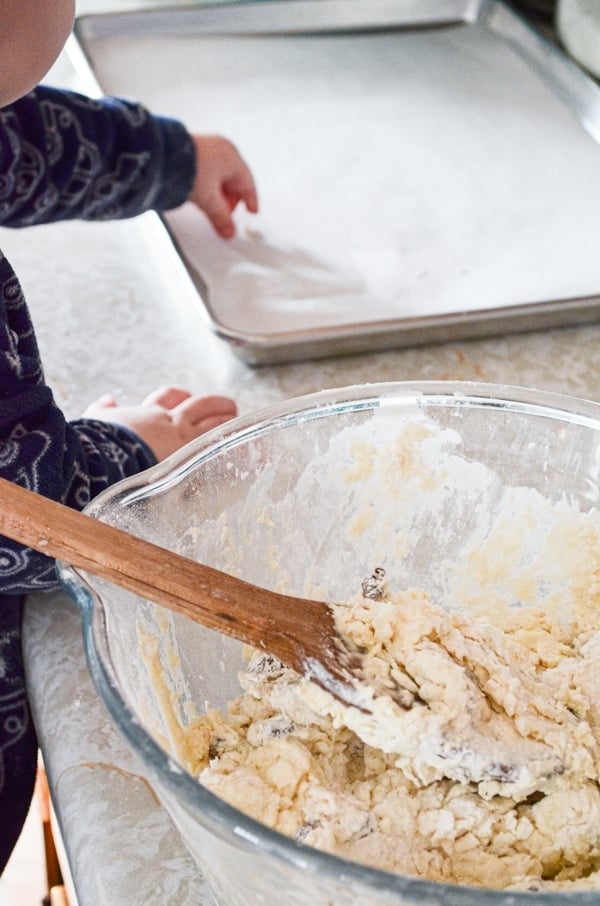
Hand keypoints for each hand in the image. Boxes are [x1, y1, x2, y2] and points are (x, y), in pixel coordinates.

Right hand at [82, 386, 237, 461]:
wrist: (105, 454)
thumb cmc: (97, 441)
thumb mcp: (95, 420)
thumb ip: (102, 411)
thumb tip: (106, 402)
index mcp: (147, 413)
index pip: (167, 397)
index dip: (179, 396)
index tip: (184, 397)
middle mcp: (169, 421)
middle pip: (197, 404)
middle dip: (213, 404)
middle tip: (226, 406)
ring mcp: (182, 437)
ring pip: (212, 420)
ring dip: (226, 417)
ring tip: (237, 418)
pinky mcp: (190, 454)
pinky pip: (218, 445)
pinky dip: (232, 443)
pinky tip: (245, 443)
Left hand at [189, 134, 258, 238]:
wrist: (161, 153)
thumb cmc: (188, 168)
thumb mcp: (208, 200)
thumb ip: (221, 218)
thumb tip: (229, 231)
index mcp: (233, 159)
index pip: (248, 184)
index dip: (251, 201)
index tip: (252, 211)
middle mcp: (223, 149)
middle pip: (234, 181)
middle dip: (230, 200)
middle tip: (224, 214)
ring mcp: (208, 146)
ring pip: (220, 176)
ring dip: (218, 193)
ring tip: (209, 206)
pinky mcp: (193, 148)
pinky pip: (208, 169)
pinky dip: (207, 184)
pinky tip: (199, 192)